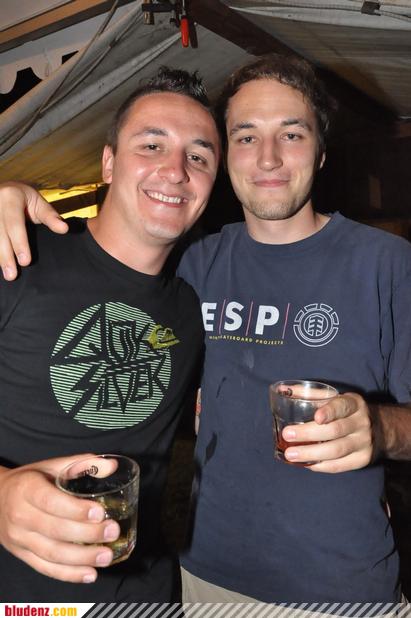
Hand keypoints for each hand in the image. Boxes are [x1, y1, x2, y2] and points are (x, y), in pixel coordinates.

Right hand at [0, 182, 67, 280]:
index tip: (26, 262)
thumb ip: (50, 217)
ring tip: (7, 274)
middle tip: (12, 275)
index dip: (19, 243)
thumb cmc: (24, 198)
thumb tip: (64, 229)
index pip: (15, 224)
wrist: (4, 189)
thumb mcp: (39, 203)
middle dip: (6, 255)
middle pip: (0, 233)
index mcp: (11, 196)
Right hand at [0, 454, 119, 582]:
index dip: (75, 510)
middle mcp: (20, 515)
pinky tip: (90, 574)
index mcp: (27, 489)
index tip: (100, 512)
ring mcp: (19, 539)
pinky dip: (69, 574)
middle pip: (54, 530)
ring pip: (51, 553)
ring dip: (82, 558)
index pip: (51, 502)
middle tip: (112, 531)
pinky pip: (45, 568)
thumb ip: (82, 463)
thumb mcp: (51, 465)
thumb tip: (112, 466)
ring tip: (107, 556)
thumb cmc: (31, 480)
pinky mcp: (22, 555)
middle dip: (87, 534)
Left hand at [282, 393, 372, 472]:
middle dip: (309, 434)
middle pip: (335, 430)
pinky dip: (321, 466)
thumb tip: (281, 390)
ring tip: (290, 455)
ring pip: (336, 450)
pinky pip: (339, 465)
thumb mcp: (335, 398)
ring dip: (311, 454)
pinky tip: (306, 464)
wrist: (379, 429)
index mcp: (354, 403)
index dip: (330, 412)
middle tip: (287, 435)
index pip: (342, 406)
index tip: (316, 417)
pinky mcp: (362, 459)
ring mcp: (364, 443)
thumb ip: (310, 394)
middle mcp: (362, 423)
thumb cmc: (346, 411)